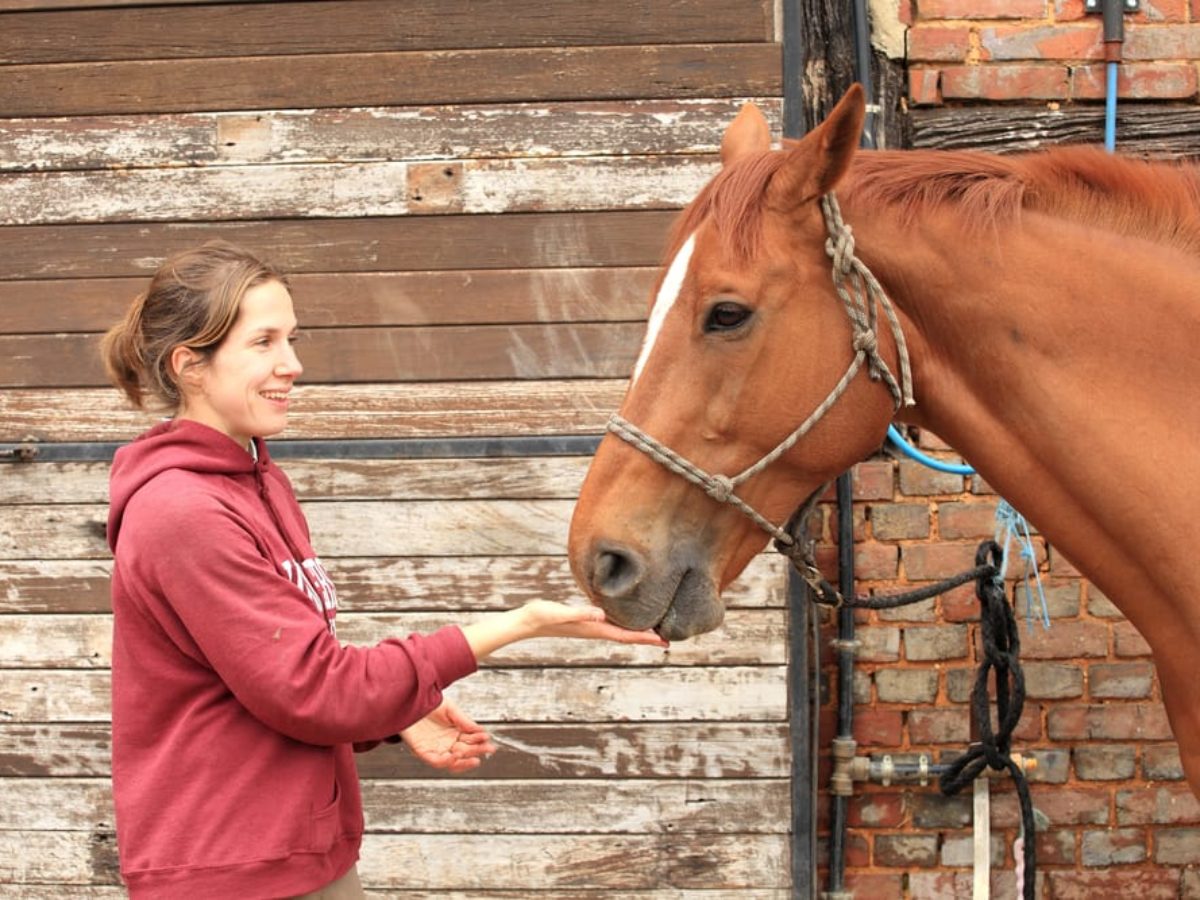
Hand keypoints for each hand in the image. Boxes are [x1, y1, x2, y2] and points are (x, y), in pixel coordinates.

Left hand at [400, 700, 495, 773]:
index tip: (488, 738)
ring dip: (464, 762)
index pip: (470, 740)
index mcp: (454, 732)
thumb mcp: (450, 709)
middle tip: (488, 749)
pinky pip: (435, 761)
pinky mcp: (422, 752)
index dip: (479, 740)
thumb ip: (464, 720)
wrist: (408, 700)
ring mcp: (435, 748)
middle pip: (464, 751)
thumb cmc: (428, 703)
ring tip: (475, 758)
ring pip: (451, 761)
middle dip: (477, 751)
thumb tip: (481, 730)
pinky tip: (455, 757)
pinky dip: (445, 762)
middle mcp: (446, 743)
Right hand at [517, 600, 669, 646]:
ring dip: (636, 633)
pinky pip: (609, 625)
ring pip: (619, 632)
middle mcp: (594, 630)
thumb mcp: (560, 613)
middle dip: (646, 638)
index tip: (664, 641)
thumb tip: (602, 615)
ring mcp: (589, 627)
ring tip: (652, 632)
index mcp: (593, 628)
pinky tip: (624, 620)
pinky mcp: (584, 622)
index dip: (645, 638)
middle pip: (626, 636)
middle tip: (667, 640)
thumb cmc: (541, 616)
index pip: (625, 635)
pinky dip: (622, 625)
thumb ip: (580, 613)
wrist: (526, 622)